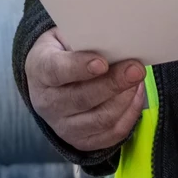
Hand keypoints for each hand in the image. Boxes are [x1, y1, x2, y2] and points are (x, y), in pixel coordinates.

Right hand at [25, 27, 146, 151]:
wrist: (49, 82)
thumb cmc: (63, 52)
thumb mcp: (63, 37)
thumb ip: (84, 38)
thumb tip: (115, 39)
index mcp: (39, 71)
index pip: (56, 71)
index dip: (79, 67)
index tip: (102, 63)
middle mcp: (47, 103)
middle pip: (82, 98)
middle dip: (113, 84)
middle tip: (135, 69)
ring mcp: (63, 126)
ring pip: (101, 119)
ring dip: (125, 99)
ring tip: (138, 80)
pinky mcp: (81, 141)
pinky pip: (112, 134)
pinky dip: (129, 115)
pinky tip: (135, 95)